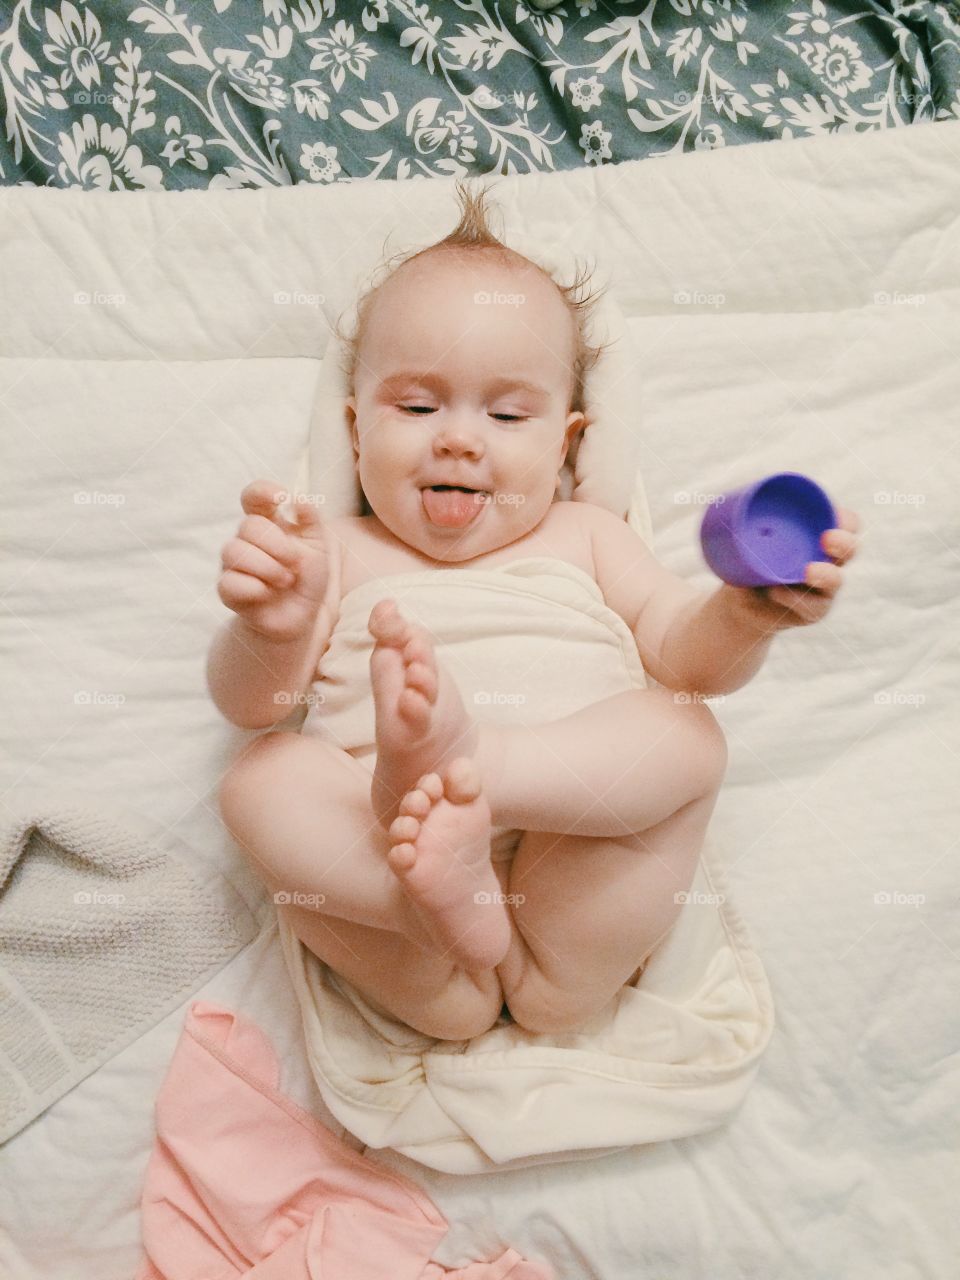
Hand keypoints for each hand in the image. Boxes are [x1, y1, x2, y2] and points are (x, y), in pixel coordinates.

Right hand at [217, 479, 331, 640]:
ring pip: (234, 551)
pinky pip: (230, 581)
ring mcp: (234, 564)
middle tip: (295, 563)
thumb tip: (298, 497)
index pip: (253, 496)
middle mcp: (247, 540)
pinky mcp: (228, 590)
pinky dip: (255, 587)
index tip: (281, 497)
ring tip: (286, 580)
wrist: (303, 615)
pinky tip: (268, 593)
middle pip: (248, 526)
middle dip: (278, 545)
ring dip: (268, 567)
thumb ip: (310, 518)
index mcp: (269, 523)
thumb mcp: (319, 545)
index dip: (262, 491)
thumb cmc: (307, 577)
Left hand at [721, 505, 862, 634]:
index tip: (833, 514)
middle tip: (826, 539)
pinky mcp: (812, 611)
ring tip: (807, 571)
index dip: (846, 519)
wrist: (741, 602)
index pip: (847, 524)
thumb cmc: (749, 561)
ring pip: (835, 581)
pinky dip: (794, 599)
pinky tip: (777, 592)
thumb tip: (727, 507)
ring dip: (825, 574)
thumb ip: (742, 525)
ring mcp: (823, 588)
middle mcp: (829, 560)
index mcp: (820, 535)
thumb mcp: (746, 539)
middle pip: (850, 550)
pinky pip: (811, 607)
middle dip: (843, 543)